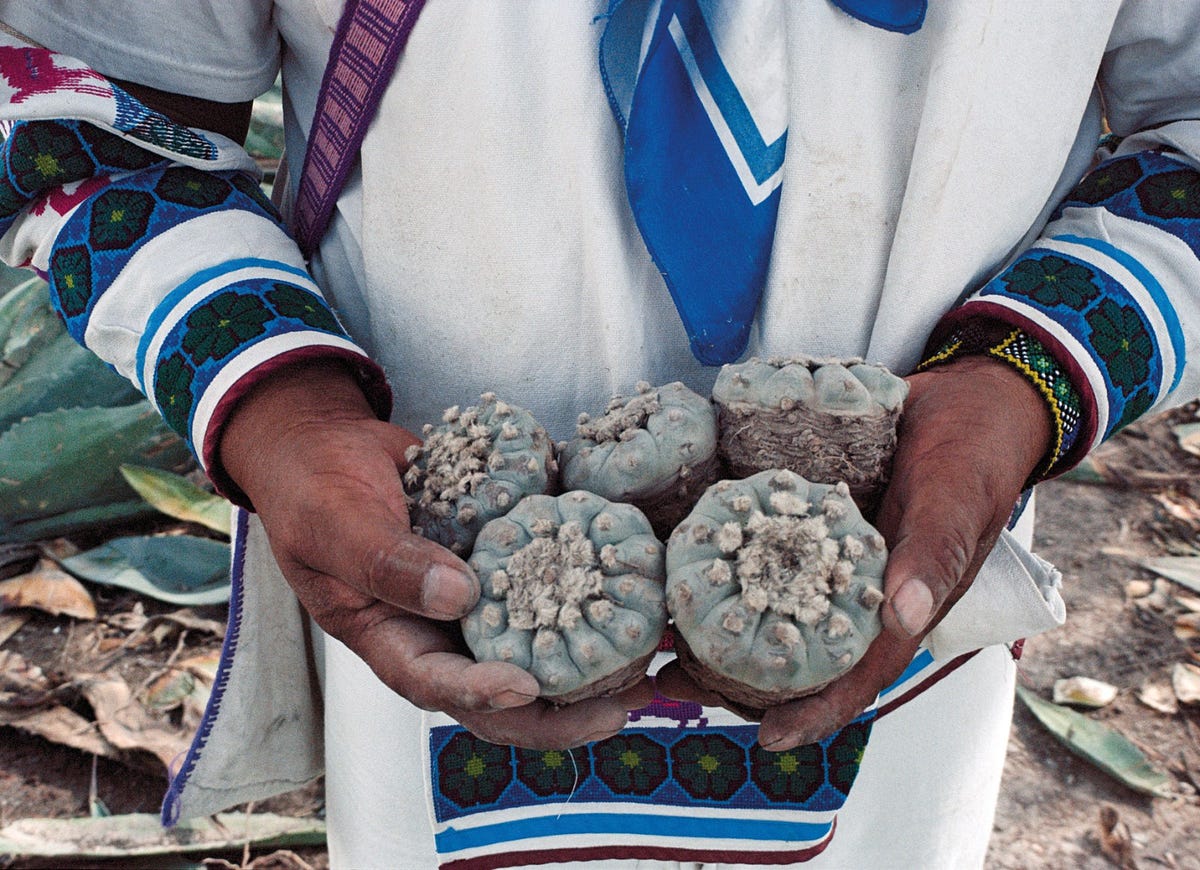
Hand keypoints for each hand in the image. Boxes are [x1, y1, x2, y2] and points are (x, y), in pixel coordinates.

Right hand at [219, 360, 652, 748]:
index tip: (528, 687)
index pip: (437, 686)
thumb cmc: (314, 490)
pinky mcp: (499, 564)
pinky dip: (583, 593)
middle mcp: (437, 632)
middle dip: (562, 709)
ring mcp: (472, 601)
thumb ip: (384, 561)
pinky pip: (543, 587)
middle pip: (501, 692)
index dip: (482, 695)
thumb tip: (459, 596)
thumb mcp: (334, 524)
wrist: (331, 447)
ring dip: (588, 661)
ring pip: (533, 645)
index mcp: (389, 640)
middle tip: (622, 704)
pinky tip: (631, 589)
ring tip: (647, 663)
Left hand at [656, 355, 1050, 747]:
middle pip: (792, 651)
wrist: (964, 401)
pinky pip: (762, 548)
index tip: (764, 737)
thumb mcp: (955, 503)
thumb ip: (932, 556)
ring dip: (716, 622)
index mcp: (895, 610)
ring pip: (767, 603)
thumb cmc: (972, 458)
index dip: (813, 712)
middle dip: (734, 676)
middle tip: (670, 682)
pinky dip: (727, 558)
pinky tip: (680, 560)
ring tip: (658, 633)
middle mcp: (852, 593)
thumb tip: (905, 618)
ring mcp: (824, 559)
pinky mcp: (805, 521)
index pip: (853, 677)